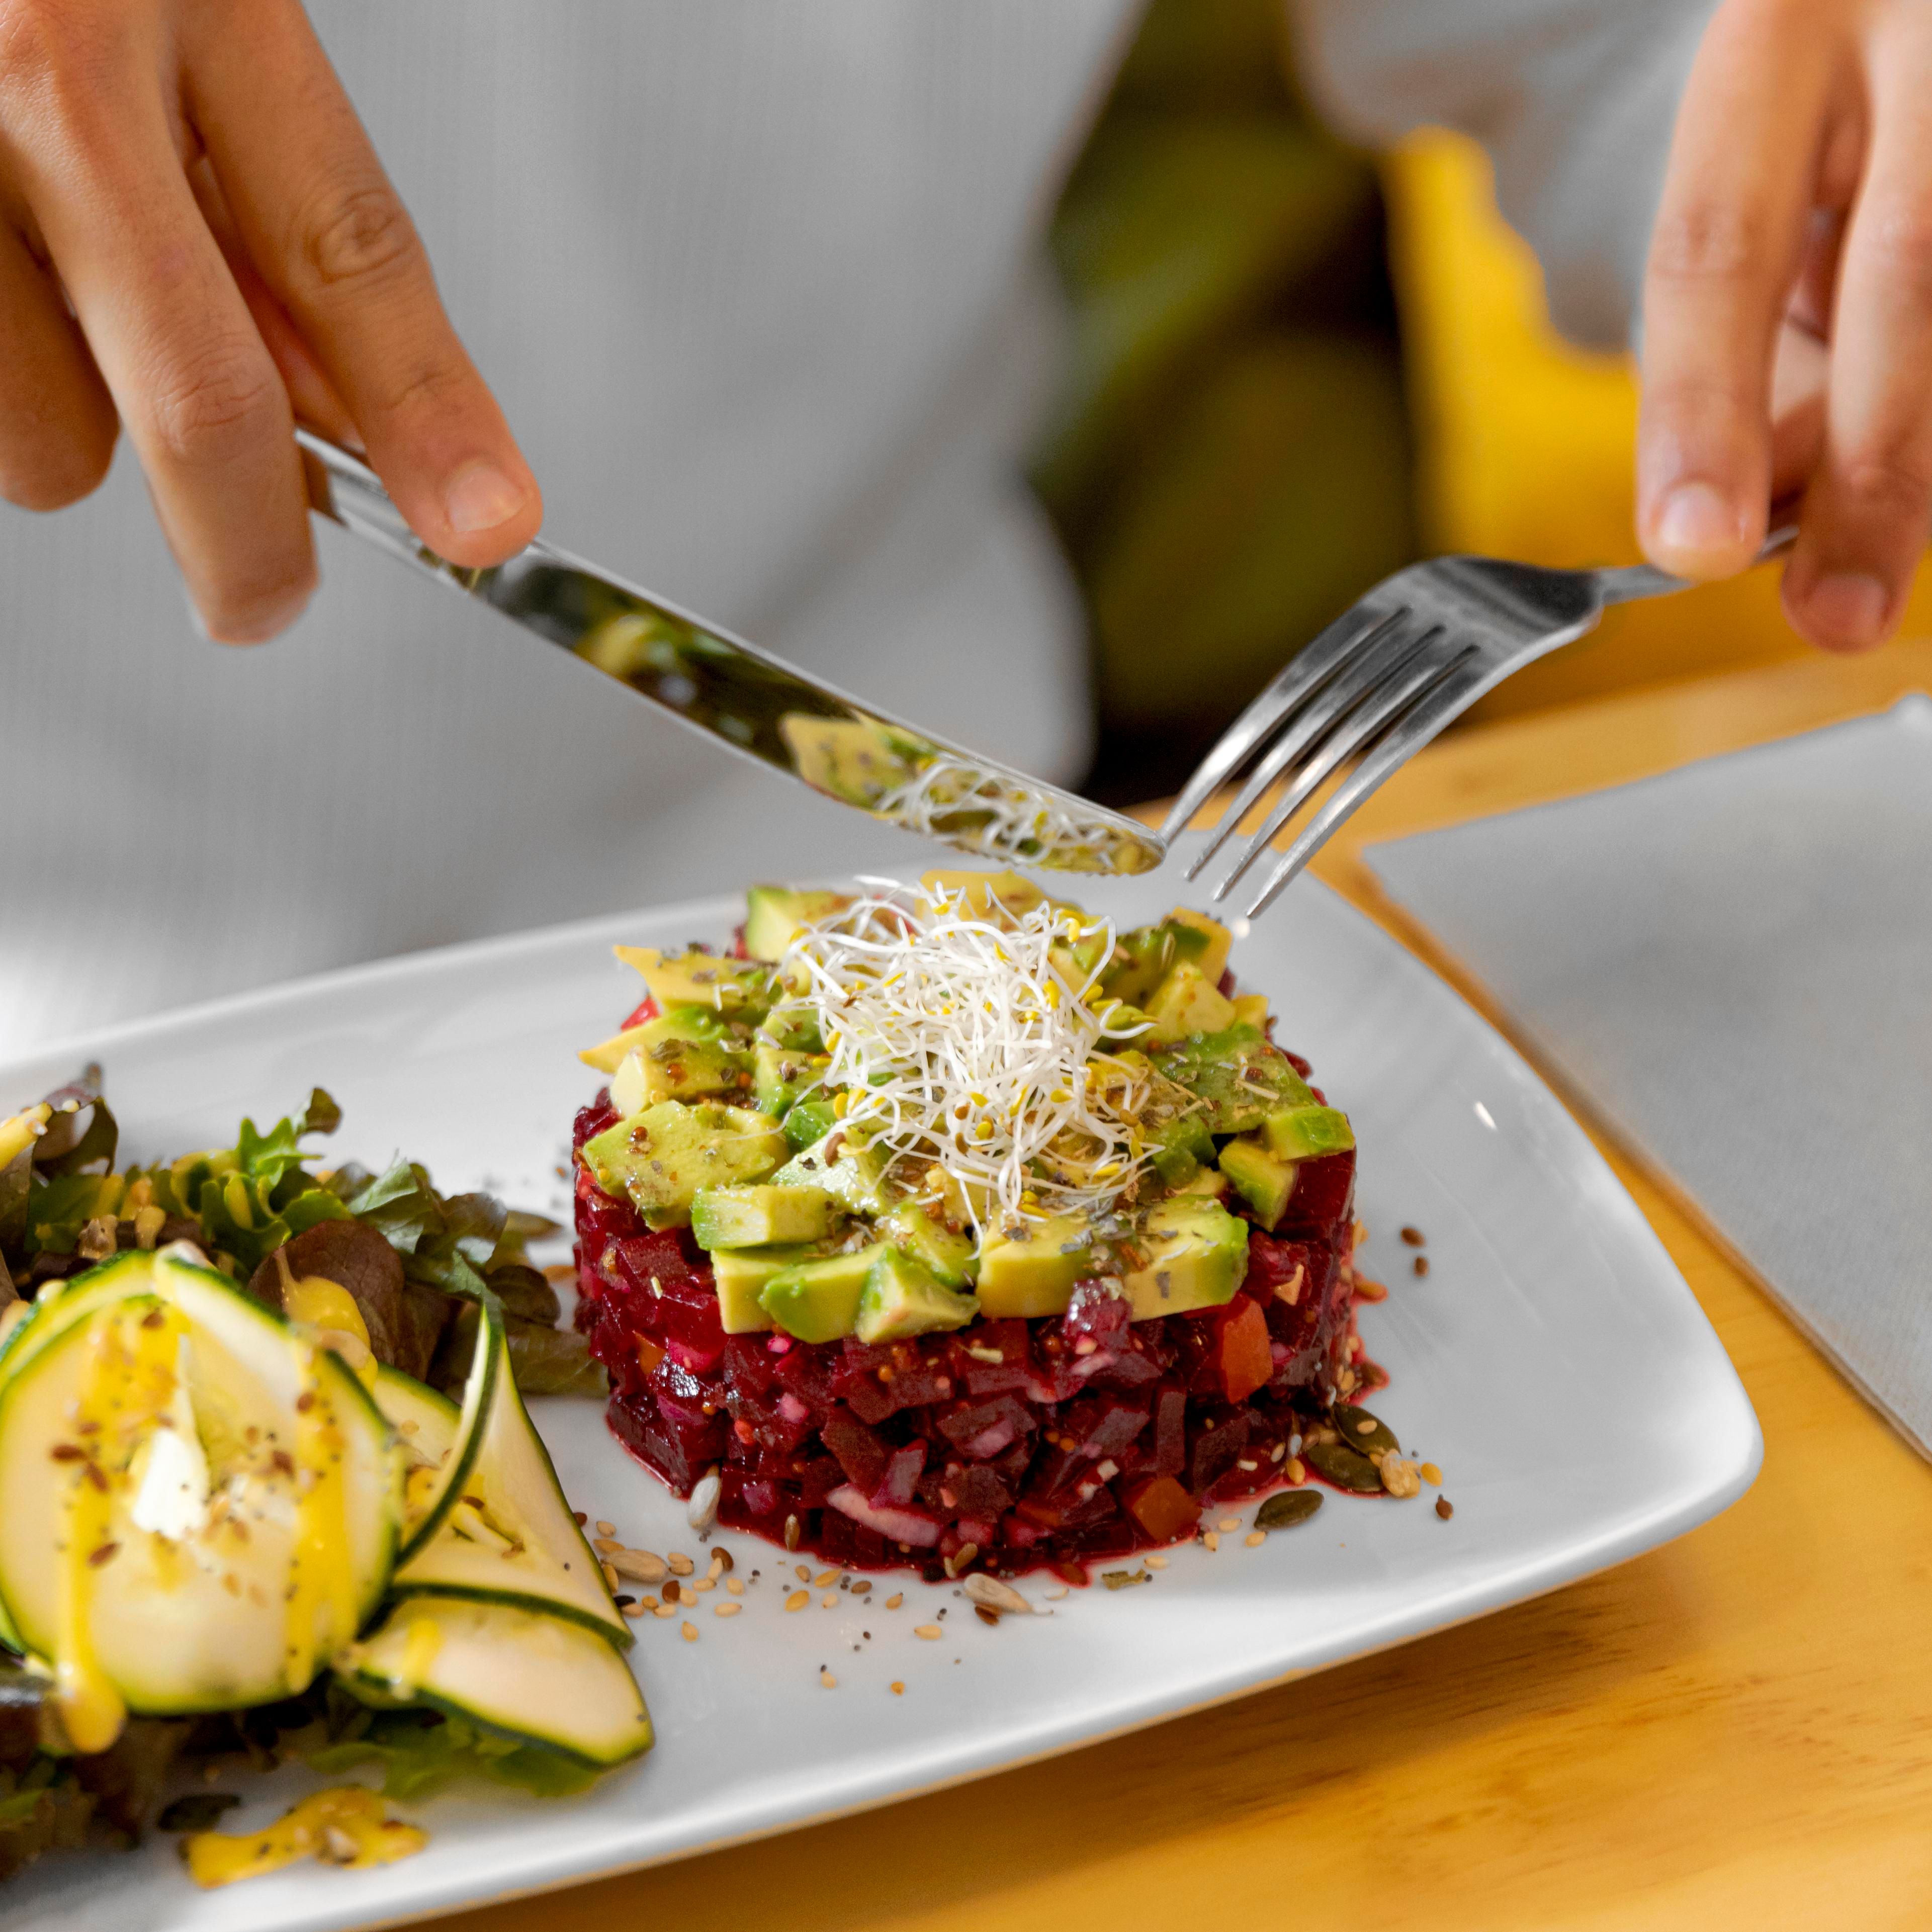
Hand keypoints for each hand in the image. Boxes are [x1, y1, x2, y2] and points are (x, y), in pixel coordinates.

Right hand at [0, 0, 540, 640]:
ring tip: (51, 308)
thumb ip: (272, 220)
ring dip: (72, 427)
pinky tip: (1, 289)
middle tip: (263, 603)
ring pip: (43, 439)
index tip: (486, 523)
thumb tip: (342, 429)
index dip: (428, 412)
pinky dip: (1, 388)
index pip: (348, 251)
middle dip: (251, 548)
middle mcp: (39, 72)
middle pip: (199, 403)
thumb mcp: (199, 26)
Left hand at [1637, 0, 1930, 650]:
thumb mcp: (1750, 203)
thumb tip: (1780, 515)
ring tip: (1870, 545)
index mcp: (1773, 37)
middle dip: (1875, 475)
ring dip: (1923, 454)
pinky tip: (1905, 467)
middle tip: (1835, 618)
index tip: (1695, 550)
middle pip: (1905, 280)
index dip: (1704, 409)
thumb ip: (1754, 358)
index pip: (1715, 252)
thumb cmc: (1811, 128)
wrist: (1904, 21)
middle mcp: (1916, 28)